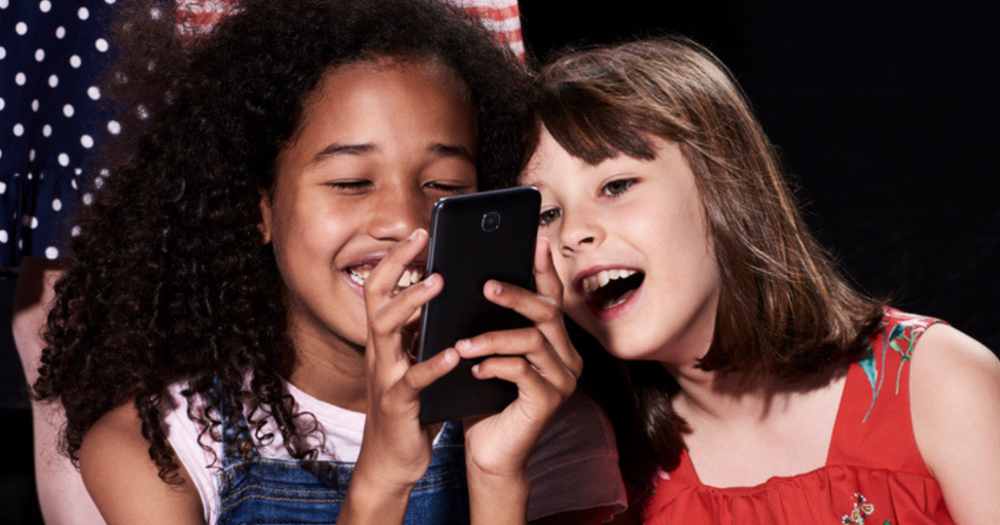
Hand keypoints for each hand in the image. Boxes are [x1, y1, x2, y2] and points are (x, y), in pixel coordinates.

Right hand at [344, 229, 459, 521]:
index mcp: (386, 341)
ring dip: (410, 303)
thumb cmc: (412, 408)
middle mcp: (379, 352)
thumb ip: (426, 335)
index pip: (382, 288)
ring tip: (437, 283)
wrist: (393, 462)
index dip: (397, 258)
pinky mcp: (397, 404)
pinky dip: (431, 364)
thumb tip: (453, 298)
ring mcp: (384, 376)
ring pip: (385, 330)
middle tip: (421, 238)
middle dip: (396, 264)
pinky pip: (412, 380)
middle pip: (377, 297)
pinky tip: (453, 352)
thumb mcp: (417, 363)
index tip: (419, 232)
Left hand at [458, 238, 582, 480]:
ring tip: (462, 342)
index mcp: (555, 342)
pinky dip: (495, 366)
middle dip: (516, 295)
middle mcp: (567, 357)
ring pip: (533, 340)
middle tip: (485, 286)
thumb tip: (475, 282)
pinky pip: (523, 371)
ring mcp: (562, 380)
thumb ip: (491, 324)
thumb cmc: (485, 400)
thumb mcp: (488, 355)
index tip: (533, 240)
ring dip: (493, 337)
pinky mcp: (549, 402)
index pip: (551, 297)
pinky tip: (473, 370)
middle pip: (547, 312)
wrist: (489, 454)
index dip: (544, 269)